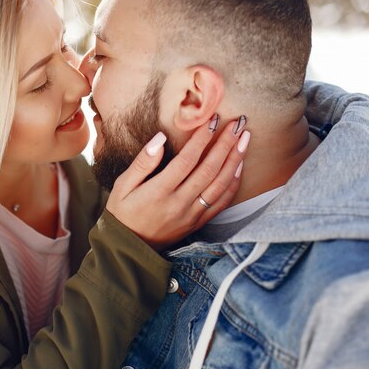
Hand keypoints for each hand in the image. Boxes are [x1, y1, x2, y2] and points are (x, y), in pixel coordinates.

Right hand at [106, 116, 248, 250]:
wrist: (129, 248)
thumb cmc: (123, 213)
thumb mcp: (122, 186)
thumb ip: (142, 162)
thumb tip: (160, 139)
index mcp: (159, 192)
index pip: (187, 160)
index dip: (202, 139)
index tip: (212, 120)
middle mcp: (179, 203)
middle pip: (209, 169)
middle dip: (225, 144)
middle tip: (238, 123)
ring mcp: (191, 215)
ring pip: (220, 185)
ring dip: (235, 160)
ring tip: (245, 139)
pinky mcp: (198, 223)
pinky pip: (221, 203)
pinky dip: (233, 184)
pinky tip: (239, 167)